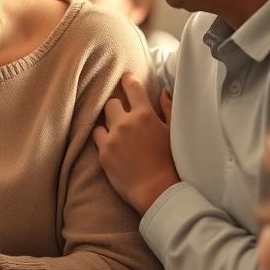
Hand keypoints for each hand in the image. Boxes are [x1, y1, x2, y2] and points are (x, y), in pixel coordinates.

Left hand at [93, 73, 178, 214]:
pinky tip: (112, 145)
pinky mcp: (102, 153)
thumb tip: (162, 91)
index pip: (131, 86)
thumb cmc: (169, 161)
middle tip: (123, 116)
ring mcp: (112, 138)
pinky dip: (102, 138)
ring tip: (117, 133)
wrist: (157, 191)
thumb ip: (167, 109)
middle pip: (111, 103)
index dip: (127, 80)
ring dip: (108, 123)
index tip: (125, 79)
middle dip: (117, 107)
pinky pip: (96, 137)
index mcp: (145, 115)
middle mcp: (125, 123)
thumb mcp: (173, 132)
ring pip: (101, 119)